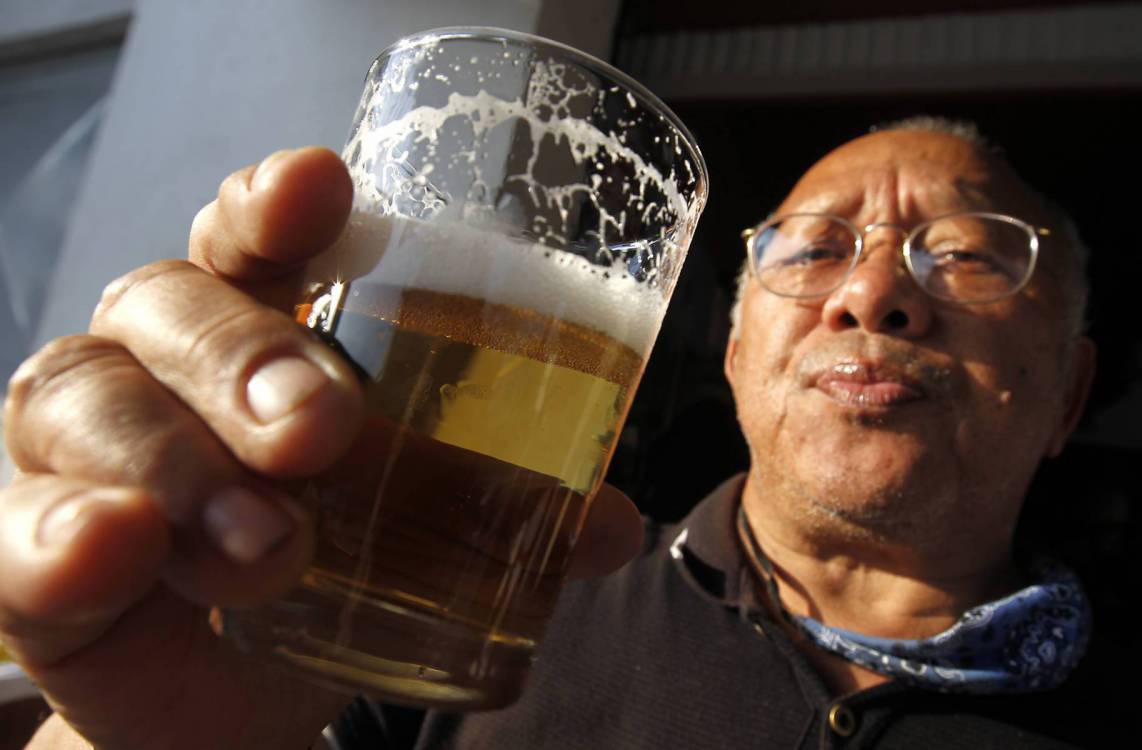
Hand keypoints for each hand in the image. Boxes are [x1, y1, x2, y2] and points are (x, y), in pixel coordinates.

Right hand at [0, 147, 642, 748]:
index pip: (251, 234)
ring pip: (95, 405)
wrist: (237, 692)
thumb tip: (610, 521)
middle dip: (250, 358)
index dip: (275, 202)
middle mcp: (157, 360)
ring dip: (187, 470)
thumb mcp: (420, 524)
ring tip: (272, 550)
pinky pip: (18, 533)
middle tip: (324, 428)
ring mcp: (79, 446)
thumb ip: (508, 508)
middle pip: (178, 306)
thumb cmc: (333, 561)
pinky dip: (62, 539)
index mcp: (257, 323)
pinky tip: (112, 547)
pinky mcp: (29, 548)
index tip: (321, 185)